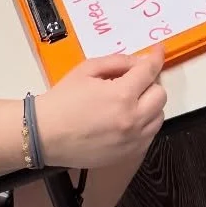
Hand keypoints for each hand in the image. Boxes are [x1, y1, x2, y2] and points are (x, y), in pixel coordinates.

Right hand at [35, 48, 167, 168]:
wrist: (44, 135)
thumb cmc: (62, 101)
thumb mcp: (87, 70)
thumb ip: (117, 62)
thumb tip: (139, 62)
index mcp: (122, 95)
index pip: (149, 72)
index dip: (155, 58)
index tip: (159, 52)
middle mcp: (132, 119)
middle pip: (160, 95)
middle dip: (150, 83)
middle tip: (134, 81)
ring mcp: (132, 140)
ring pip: (159, 117)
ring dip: (149, 105)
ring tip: (129, 102)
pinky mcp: (128, 154)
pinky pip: (149, 136)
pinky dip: (144, 124)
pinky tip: (126, 119)